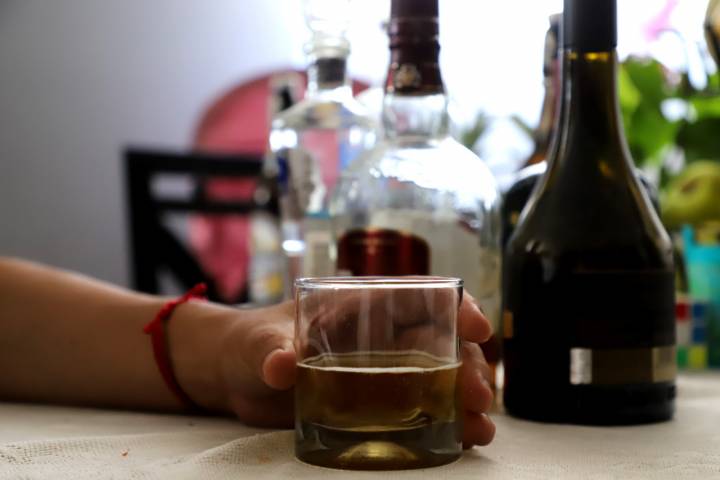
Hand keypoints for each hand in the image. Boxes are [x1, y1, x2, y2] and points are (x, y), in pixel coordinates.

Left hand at [171, 294, 495, 446]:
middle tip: (479, 397)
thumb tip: (280, 367)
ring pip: (440, 377)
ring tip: (481, 428)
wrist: (238, 376)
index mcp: (361, 307)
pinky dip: (448, 421)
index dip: (455, 306)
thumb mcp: (259, 343)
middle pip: (440, 342)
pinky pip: (422, 408)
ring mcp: (382, 371)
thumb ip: (271, 352)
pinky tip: (466, 438)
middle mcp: (381, 336)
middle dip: (468, 365)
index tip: (476, 327)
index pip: (419, 296)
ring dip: (465, 399)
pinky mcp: (376, 404)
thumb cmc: (250, 342)